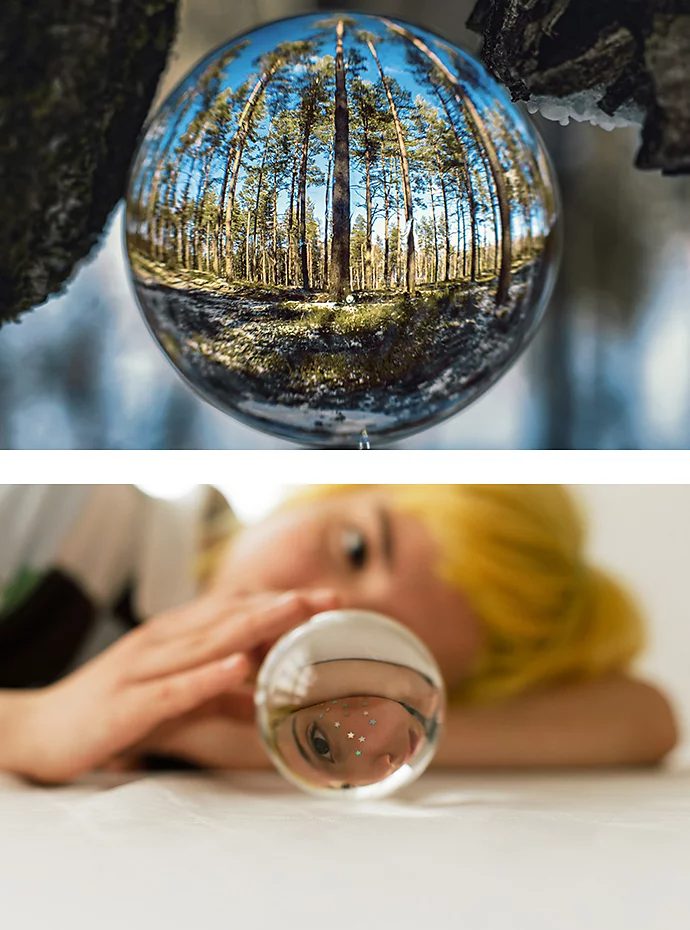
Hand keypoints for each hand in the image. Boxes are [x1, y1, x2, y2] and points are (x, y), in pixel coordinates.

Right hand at [11, 588, 338, 782]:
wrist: (37, 731)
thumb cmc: (110, 711)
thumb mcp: (171, 698)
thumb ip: (217, 695)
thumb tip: (262, 700)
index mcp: (172, 636)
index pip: (234, 607)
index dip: (280, 600)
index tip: (326, 599)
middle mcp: (161, 642)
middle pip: (230, 615)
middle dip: (283, 605)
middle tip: (331, 598)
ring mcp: (143, 669)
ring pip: (207, 641)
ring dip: (256, 625)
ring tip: (298, 611)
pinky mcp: (128, 704)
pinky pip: (174, 689)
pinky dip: (209, 676)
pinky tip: (240, 666)